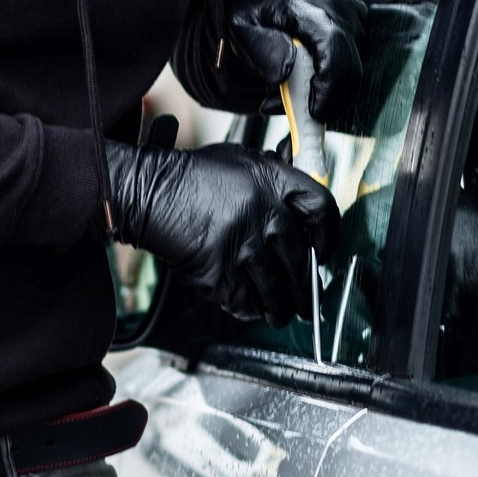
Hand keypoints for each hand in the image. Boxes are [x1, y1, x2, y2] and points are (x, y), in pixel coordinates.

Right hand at [105, 138, 337, 325]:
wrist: (148, 193)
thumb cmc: (193, 177)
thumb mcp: (240, 162)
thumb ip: (273, 180)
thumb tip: (299, 210)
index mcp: (272, 180)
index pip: (322, 209)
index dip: (329, 235)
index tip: (324, 251)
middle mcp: (262, 212)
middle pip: (302, 261)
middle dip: (306, 289)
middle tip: (306, 303)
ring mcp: (241, 244)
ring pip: (276, 289)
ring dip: (280, 308)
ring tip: (280, 314)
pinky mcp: (218, 271)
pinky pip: (244, 301)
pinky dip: (249, 309)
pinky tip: (250, 308)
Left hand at [226, 0, 367, 121]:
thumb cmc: (255, 8)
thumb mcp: (243, 29)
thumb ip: (263, 52)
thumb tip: (283, 75)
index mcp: (304, 5)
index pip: (331, 47)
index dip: (328, 86)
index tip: (314, 113)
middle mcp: (336, 5)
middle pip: (349, 65)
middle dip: (329, 99)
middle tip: (303, 115)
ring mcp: (352, 11)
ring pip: (353, 67)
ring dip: (329, 90)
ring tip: (296, 90)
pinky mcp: (359, 20)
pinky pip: (355, 59)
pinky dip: (335, 77)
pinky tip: (312, 78)